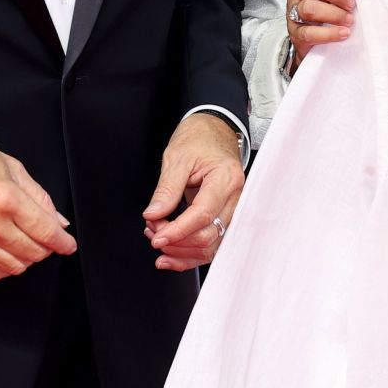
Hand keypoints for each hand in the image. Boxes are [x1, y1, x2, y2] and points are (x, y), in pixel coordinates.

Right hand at [0, 134, 74, 281]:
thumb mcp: (16, 170)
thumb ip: (41, 199)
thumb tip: (58, 223)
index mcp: (7, 198)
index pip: (45, 231)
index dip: (63, 242)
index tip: (69, 245)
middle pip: (33, 252)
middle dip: (47, 248)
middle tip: (46, 237)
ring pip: (15, 266)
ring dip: (28, 258)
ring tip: (27, 242)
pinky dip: (7, 266)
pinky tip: (9, 252)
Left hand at [142, 113, 245, 271]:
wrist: (213, 131)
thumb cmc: (199, 139)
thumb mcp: (177, 157)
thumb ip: (166, 189)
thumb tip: (153, 215)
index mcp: (226, 178)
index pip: (203, 214)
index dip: (178, 231)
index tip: (156, 237)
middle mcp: (235, 197)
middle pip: (209, 235)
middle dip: (176, 241)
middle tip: (152, 232)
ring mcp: (233, 209)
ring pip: (212, 246)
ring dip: (182, 251)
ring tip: (158, 241)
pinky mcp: (225, 217)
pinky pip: (212, 243)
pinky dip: (191, 253)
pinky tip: (172, 255)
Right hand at [286, 0, 363, 71]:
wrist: (315, 45)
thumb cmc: (331, 16)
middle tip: (352, 5)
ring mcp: (294, 13)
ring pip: (309, 7)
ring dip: (334, 14)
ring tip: (349, 21)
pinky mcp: (296, 35)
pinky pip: (308, 33)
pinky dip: (329, 33)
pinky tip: (343, 34)